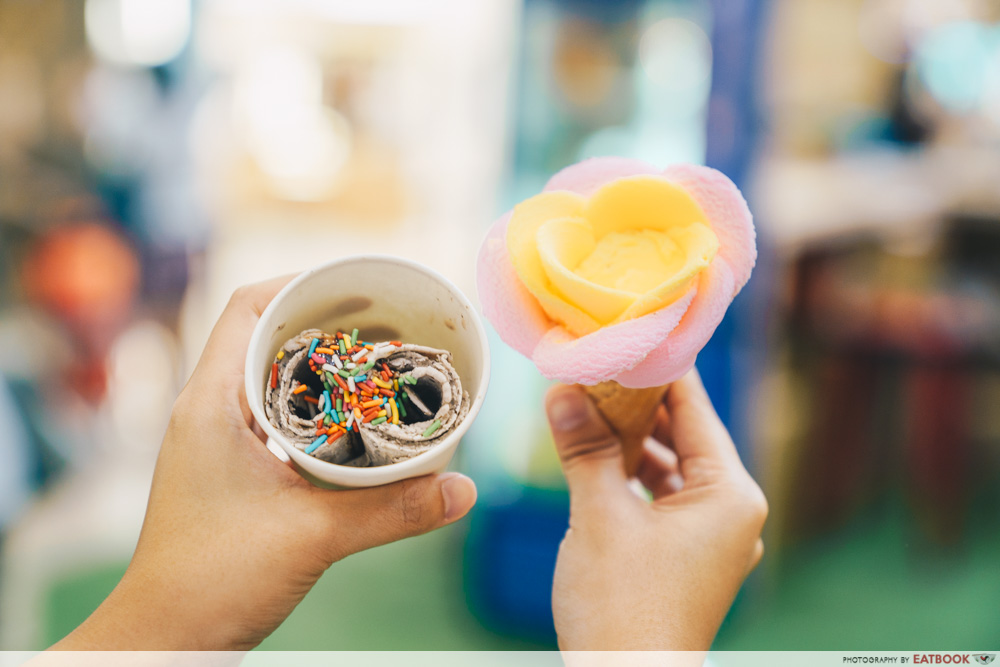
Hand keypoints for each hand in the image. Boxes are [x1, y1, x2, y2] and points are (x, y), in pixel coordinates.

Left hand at [52, 277, 477, 650]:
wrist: (167, 637)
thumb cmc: (215, 580)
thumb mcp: (314, 536)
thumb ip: (394, 511)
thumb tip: (464, 491)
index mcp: (210, 403)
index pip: (248, 308)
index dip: (302, 286)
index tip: (359, 289)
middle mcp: (207, 410)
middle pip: (266, 336)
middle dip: (326, 326)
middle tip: (385, 327)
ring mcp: (215, 440)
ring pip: (271, 378)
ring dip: (321, 368)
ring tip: (378, 367)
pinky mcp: (229, 468)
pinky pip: (275, 416)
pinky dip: (315, 409)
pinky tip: (355, 425)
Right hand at [546, 372, 766, 650]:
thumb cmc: (623, 606)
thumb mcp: (599, 514)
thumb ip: (586, 447)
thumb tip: (562, 391)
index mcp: (730, 494)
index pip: (694, 409)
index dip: (656, 371)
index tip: (624, 336)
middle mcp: (732, 512)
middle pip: (684, 436)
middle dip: (636, 407)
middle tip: (593, 371)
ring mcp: (712, 538)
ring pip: (671, 468)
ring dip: (630, 442)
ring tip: (586, 408)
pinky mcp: (688, 557)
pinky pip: (662, 498)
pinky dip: (631, 476)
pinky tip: (596, 457)